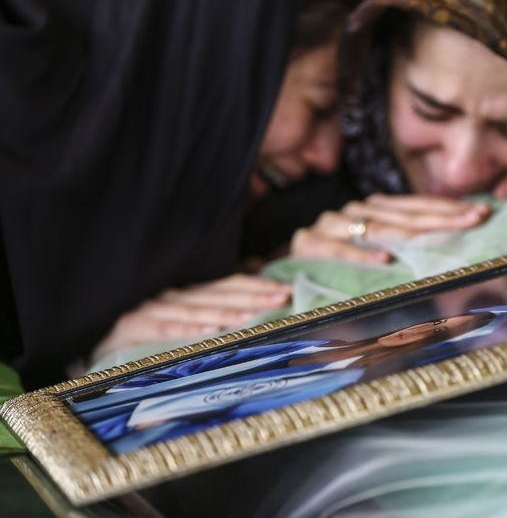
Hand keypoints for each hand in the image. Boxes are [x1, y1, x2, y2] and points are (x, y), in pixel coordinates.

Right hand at [91, 274, 291, 362]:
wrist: (91, 352)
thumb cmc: (140, 342)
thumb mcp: (178, 326)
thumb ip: (207, 315)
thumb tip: (247, 309)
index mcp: (184, 295)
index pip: (226, 286)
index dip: (255, 287)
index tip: (283, 289)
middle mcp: (170, 297)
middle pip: (217, 295)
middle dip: (252, 297)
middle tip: (281, 297)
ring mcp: (150, 310)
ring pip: (195, 309)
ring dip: (225, 311)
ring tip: (252, 315)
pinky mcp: (130, 327)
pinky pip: (164, 327)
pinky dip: (188, 328)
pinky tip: (210, 329)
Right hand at [290, 193, 491, 262]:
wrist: (286, 271)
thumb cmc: (339, 265)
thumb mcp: (375, 251)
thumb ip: (405, 243)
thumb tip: (453, 242)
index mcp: (373, 209)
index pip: (417, 205)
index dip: (449, 208)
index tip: (482, 213)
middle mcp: (355, 211)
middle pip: (405, 214)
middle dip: (443, 217)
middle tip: (475, 218)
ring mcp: (331, 225)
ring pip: (377, 227)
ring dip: (412, 233)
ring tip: (444, 234)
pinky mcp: (308, 244)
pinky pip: (338, 249)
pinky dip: (361, 255)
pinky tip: (385, 260)